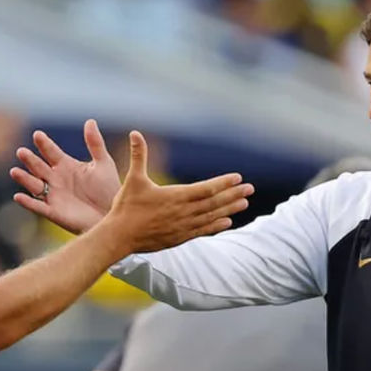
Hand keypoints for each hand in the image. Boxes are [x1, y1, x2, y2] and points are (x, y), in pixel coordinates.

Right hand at [11, 119, 120, 234]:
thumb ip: (95, 144)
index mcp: (65, 165)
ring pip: (34, 185)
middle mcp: (55, 178)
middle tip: (22, 152)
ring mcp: (53, 195)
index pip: (51, 151)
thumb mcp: (103, 164)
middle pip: (38, 166)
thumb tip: (90, 121)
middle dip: (30, 160)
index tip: (38, 135)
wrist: (112, 215)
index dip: (44, 144)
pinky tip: (18, 196)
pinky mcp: (53, 212)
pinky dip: (27, 203)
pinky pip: (38, 207)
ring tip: (15, 171)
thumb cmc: (108, 189)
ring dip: (24, 178)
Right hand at [92, 131, 252, 254]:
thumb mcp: (133, 179)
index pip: (206, 189)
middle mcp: (183, 212)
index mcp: (175, 196)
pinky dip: (216, 226)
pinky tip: (227, 223)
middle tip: (250, 189)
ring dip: (229, 209)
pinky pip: (203, 231)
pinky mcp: (179, 237)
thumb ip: (138, 155)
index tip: (238, 177)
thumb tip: (135, 133)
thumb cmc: (126, 207)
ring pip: (212, 217)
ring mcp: (183, 226)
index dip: (223, 183)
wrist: (119, 237)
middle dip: (233, 194)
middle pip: (214, 203)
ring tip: (245, 203)